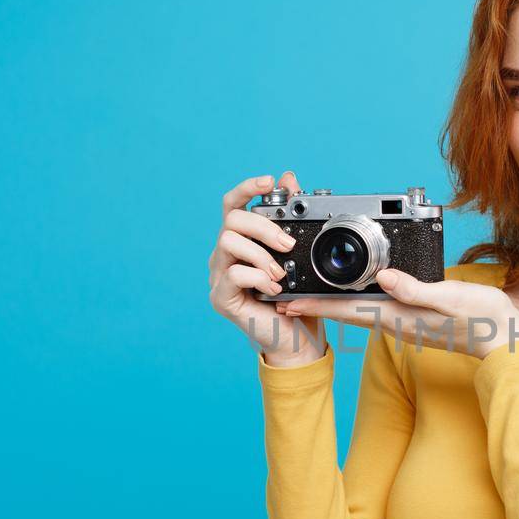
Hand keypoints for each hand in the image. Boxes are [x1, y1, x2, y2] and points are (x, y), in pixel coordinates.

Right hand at [208, 169, 327, 363]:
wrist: (296, 339)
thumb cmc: (296, 298)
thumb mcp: (300, 255)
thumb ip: (291, 218)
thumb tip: (289, 178)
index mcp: (241, 240)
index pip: (234, 205)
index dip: (247, 188)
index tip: (270, 181)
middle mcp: (225, 254)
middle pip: (231, 220)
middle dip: (263, 227)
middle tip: (288, 245)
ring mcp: (219, 275)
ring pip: (228, 242)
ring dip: (261, 255)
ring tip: (281, 273)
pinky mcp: (220, 297)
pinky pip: (233, 274)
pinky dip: (258, 278)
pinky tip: (274, 289)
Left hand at [274, 267, 518, 359]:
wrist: (504, 339)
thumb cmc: (482, 320)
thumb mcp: (449, 299)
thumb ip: (415, 290)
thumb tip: (382, 278)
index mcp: (399, 316)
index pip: (349, 309)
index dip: (317, 305)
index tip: (287, 303)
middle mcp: (396, 321)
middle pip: (346, 311)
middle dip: (315, 305)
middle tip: (284, 298)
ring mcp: (404, 320)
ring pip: (359, 309)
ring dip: (331, 303)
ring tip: (306, 295)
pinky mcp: (414, 315)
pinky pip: (376, 307)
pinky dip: (355, 298)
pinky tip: (352, 291)